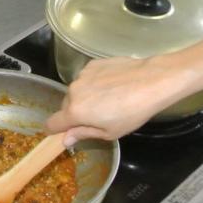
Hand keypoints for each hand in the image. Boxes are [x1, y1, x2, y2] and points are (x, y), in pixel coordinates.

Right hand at [46, 55, 198, 145]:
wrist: (151, 81)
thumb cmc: (132, 112)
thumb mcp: (110, 132)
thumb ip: (83, 134)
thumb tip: (66, 138)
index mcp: (75, 111)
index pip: (52, 123)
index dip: (55, 130)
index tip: (65, 132)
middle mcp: (73, 91)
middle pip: (65, 106)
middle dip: (76, 113)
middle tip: (98, 117)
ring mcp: (82, 75)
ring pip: (77, 91)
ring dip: (86, 97)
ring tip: (109, 99)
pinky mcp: (92, 64)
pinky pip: (87, 78)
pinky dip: (94, 83)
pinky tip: (113, 85)